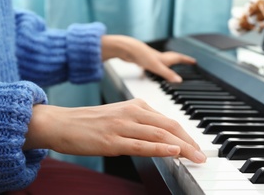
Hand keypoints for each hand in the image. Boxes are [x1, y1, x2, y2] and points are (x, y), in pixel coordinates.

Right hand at [24, 99, 206, 163]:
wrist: (61, 123)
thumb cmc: (89, 122)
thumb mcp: (119, 116)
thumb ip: (139, 123)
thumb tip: (160, 137)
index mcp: (135, 105)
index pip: (167, 120)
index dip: (185, 134)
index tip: (196, 146)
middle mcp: (131, 113)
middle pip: (168, 126)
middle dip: (189, 140)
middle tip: (202, 154)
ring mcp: (122, 126)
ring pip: (158, 135)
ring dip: (181, 146)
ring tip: (196, 157)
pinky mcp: (112, 140)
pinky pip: (141, 145)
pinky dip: (160, 148)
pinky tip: (173, 152)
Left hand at [101, 35, 195, 81]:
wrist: (126, 48)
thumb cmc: (141, 55)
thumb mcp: (156, 67)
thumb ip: (167, 74)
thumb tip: (179, 80)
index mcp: (164, 57)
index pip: (179, 58)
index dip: (187, 60)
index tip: (194, 61)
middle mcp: (159, 57)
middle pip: (172, 59)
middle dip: (179, 61)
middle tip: (186, 63)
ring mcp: (150, 58)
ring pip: (162, 61)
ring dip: (167, 64)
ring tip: (170, 68)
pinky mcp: (142, 60)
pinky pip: (151, 64)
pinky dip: (154, 68)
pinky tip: (150, 71)